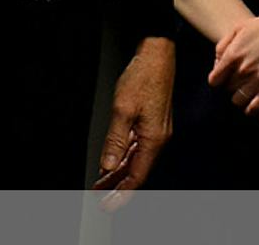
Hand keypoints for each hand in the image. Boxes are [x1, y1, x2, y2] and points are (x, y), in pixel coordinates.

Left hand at [94, 36, 173, 208]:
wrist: (157, 54)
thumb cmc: (144, 76)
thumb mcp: (122, 109)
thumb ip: (115, 140)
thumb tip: (108, 165)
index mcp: (154, 139)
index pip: (137, 176)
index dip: (121, 193)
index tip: (106, 203)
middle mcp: (158, 138)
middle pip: (137, 171)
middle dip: (118, 186)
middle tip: (99, 196)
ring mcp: (157, 130)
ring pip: (137, 160)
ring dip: (120, 172)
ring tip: (102, 182)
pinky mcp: (153, 123)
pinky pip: (139, 147)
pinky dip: (125, 157)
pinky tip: (114, 161)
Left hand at [210, 4, 258, 113]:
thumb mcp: (240, 27)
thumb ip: (223, 45)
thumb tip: (216, 63)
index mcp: (233, 55)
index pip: (214, 80)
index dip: (218, 79)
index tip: (224, 78)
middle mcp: (244, 69)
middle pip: (227, 90)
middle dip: (230, 86)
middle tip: (239, 81)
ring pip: (238, 101)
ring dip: (240, 97)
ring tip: (247, 91)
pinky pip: (254, 108)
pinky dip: (251, 108)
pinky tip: (254, 103)